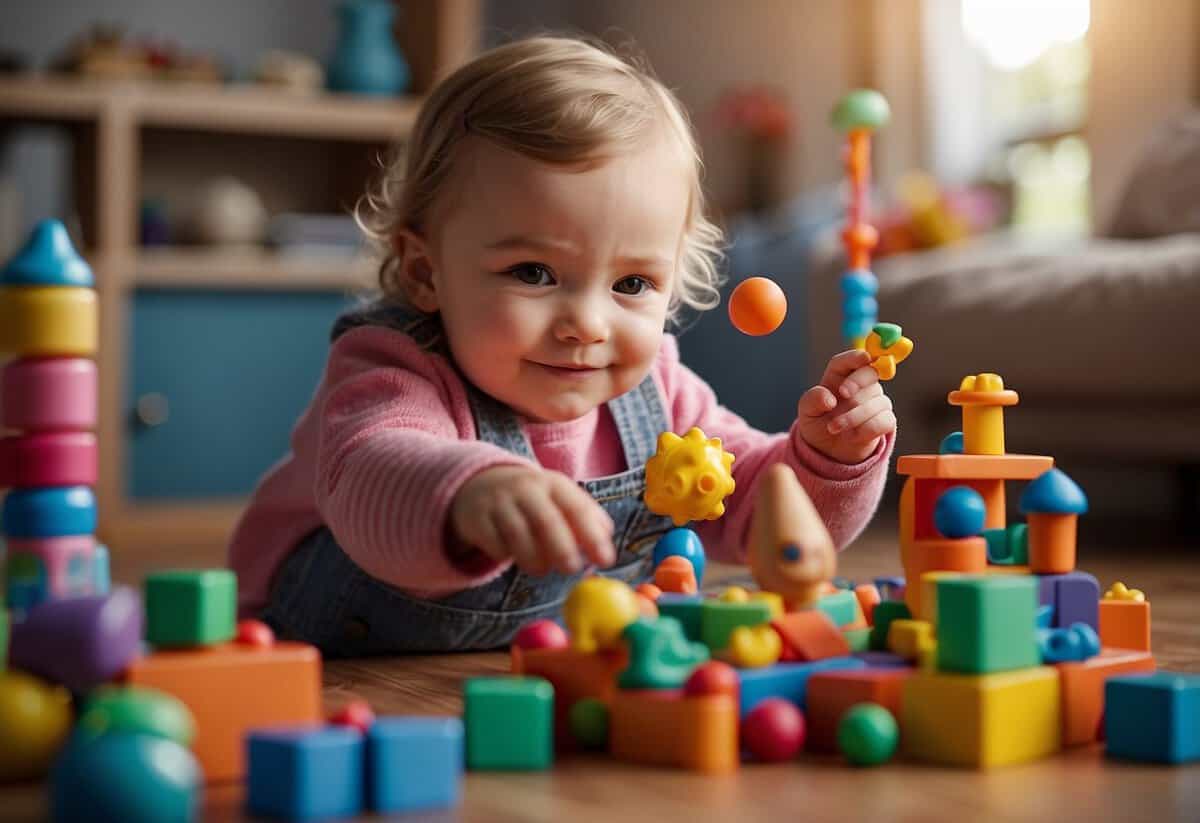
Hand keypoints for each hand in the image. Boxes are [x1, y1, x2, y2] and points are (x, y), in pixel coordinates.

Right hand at [449, 466, 615, 575]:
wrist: (480, 484)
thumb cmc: (533, 500)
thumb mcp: (559, 498)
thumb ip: (585, 518)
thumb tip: (605, 543)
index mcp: (554, 483)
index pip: (578, 508)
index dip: (593, 536)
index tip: (606, 560)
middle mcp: (526, 489)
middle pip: (546, 520)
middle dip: (562, 549)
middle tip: (572, 569)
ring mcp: (499, 502)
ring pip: (518, 535)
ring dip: (534, 559)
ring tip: (542, 569)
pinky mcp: (477, 519)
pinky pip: (495, 544)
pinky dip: (507, 556)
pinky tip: (513, 555)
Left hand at [796, 349, 895, 463]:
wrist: (827, 449)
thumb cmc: (818, 423)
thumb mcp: (807, 411)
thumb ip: (813, 400)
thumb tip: (829, 398)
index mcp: (840, 375)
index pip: (850, 360)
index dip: (857, 357)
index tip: (863, 358)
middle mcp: (861, 384)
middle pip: (870, 372)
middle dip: (858, 381)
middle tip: (844, 393)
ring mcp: (876, 401)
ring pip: (876, 401)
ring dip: (853, 416)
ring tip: (833, 428)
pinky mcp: (885, 420)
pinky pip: (884, 420)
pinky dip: (866, 430)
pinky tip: (852, 436)